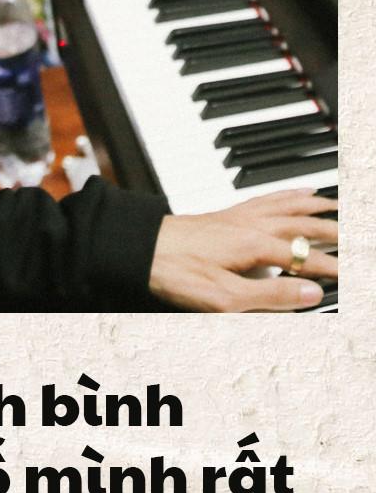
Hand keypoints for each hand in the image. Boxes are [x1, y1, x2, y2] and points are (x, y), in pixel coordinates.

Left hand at [149, 189, 336, 311]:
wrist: (138, 248)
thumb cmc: (175, 272)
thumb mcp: (225, 298)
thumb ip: (270, 296)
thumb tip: (311, 293)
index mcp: (255, 246)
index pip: (306, 259)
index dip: (334, 269)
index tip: (354, 275)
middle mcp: (251, 225)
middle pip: (303, 224)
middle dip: (335, 231)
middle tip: (357, 237)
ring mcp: (238, 217)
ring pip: (287, 205)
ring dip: (316, 206)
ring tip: (336, 205)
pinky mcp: (226, 215)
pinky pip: (266, 198)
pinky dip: (288, 194)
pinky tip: (293, 194)